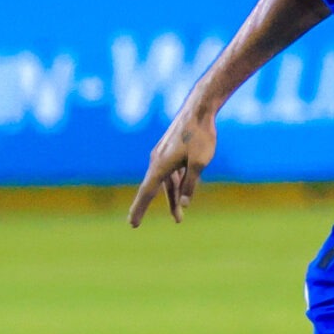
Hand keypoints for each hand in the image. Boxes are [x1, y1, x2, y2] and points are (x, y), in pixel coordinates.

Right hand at [127, 104, 217, 227]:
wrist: (200, 108)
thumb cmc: (201, 135)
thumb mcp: (199, 163)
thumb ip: (190, 184)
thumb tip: (184, 204)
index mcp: (160, 165)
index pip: (146, 192)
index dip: (139, 209)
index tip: (132, 223)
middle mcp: (157, 160)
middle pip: (152, 189)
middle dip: (146, 207)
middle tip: (135, 224)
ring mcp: (163, 154)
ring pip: (166, 182)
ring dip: (171, 199)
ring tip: (179, 218)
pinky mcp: (170, 150)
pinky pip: (172, 173)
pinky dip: (176, 185)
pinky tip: (183, 194)